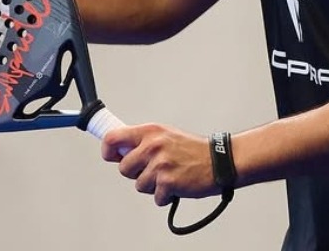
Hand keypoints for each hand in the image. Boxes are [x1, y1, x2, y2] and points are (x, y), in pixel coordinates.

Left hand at [102, 124, 216, 205]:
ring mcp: (160, 164)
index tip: (112, 157)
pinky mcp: (168, 182)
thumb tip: (119, 150)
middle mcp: (153, 145)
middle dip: (136, 173)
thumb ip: (142, 141)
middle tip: (153, 170)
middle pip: (123, 168)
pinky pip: (155, 197)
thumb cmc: (193, 150)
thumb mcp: (165, 135)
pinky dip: (165, 196)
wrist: (219, 161)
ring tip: (169, 176)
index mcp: (150, 131)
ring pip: (139, 185)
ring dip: (153, 186)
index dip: (108, 151)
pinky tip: (177, 185)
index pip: (113, 138)